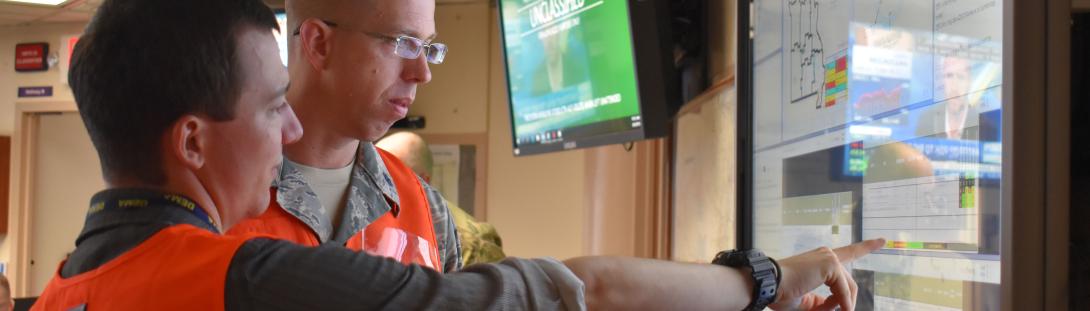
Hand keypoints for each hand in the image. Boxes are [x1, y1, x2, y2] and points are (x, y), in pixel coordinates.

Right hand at [769, 239, 884, 310]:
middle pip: (849, 283)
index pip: (848, 253)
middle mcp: (826, 255)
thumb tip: (841, 306)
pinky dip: (842, 303)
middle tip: (830, 310)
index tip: (882, 240)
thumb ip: (823, 303)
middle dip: (844, 301)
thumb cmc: (780, 293)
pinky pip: (844, 291)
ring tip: (825, 310)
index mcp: (820, 260)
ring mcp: (829, 258)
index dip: (866, 247)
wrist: (767, 285)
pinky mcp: (830, 265)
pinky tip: (839, 309)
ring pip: (848, 288)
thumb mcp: (806, 302)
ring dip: (840, 305)